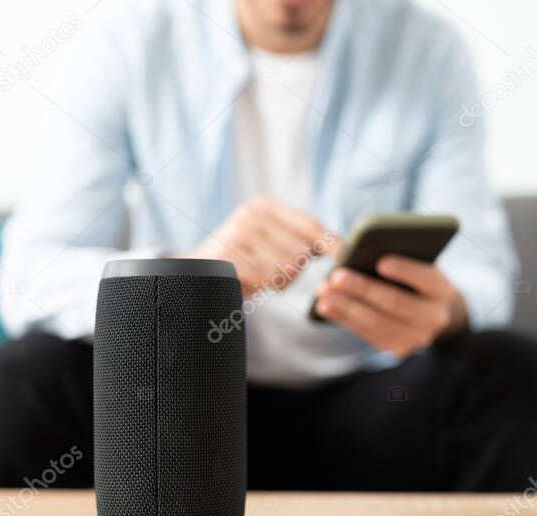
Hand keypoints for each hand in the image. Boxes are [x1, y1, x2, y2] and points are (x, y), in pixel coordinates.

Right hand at [183, 197, 336, 294]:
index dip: (331, 244)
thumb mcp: (266, 242)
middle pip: (302, 251)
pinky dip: (263, 288)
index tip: (344, 258)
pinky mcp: (229, 257)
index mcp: (263, 207)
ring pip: (287, 268)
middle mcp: (251, 215)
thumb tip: (341, 245)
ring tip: (259, 278)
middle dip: (295, 270)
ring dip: (279, 282)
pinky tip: (249, 283)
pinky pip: (267, 279)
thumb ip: (297, 239)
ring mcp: (238, 235)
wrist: (192, 276)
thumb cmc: (238, 263)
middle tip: (272, 274)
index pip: (310, 226)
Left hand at [314, 255, 467, 357]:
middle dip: (364, 289)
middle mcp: (434, 318)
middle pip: (395, 303)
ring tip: (323, 291)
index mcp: (442, 291)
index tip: (381, 261)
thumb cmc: (417, 279)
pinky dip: (343, 319)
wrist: (433, 314)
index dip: (405, 270)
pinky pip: (367, 334)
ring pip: (377, 323)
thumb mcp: (418, 264)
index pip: (426, 279)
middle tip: (337, 276)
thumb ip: (400, 257)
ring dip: (346, 306)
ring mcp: (415, 338)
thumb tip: (361, 250)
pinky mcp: (396, 349)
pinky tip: (324, 306)